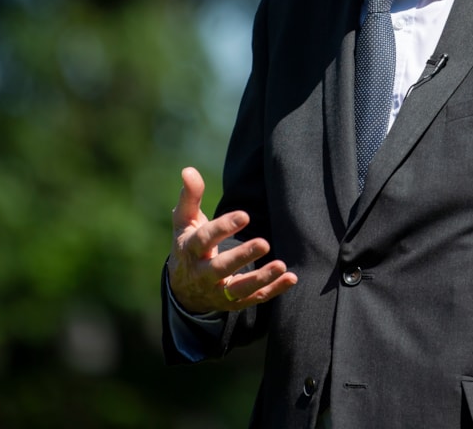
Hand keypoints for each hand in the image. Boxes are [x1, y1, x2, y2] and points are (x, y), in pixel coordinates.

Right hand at [167, 166, 297, 312]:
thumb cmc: (188, 244)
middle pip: (222, 268)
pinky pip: (254, 298)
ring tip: (281, 265)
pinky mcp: (233, 303)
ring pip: (239, 289)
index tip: (244, 215)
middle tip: (264, 243)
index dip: (224, 227)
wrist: (182, 289)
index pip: (205, 239)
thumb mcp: (184, 221)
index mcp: (191, 250)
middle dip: (242, 257)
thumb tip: (189, 170)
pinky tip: (290, 278)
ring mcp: (218, 291)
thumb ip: (190, 197)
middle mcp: (203, 274)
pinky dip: (273, 290)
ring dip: (261, 278)